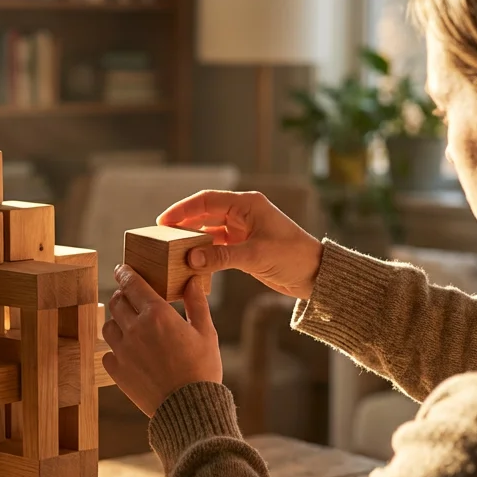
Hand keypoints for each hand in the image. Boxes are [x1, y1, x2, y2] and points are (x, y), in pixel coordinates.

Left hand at [101, 265, 221, 416]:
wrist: (189, 408)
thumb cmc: (202, 370)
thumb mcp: (207, 333)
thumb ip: (196, 304)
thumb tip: (192, 281)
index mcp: (158, 315)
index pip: (133, 283)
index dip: (126, 273)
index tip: (123, 269)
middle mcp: (136, 329)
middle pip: (117, 301)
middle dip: (122, 295)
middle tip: (129, 296)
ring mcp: (123, 351)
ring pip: (108, 325)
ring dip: (117, 320)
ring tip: (128, 324)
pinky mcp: (117, 371)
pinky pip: (108, 352)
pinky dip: (115, 348)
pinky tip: (128, 351)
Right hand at [157, 190, 323, 300]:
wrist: (315, 275)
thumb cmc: (293, 257)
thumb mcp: (256, 256)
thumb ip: (222, 257)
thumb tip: (190, 259)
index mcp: (247, 205)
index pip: (206, 201)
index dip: (182, 209)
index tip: (163, 221)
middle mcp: (243, 214)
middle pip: (204, 214)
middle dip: (183, 224)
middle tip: (161, 237)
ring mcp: (243, 231)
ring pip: (209, 232)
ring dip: (193, 241)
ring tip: (172, 251)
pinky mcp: (244, 248)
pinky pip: (217, 248)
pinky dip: (204, 254)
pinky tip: (191, 263)